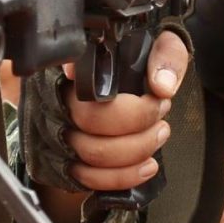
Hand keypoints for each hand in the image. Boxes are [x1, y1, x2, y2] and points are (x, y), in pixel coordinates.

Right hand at [59, 32, 190, 194]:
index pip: (89, 87)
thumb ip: (164, 55)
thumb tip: (162, 86)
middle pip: (91, 122)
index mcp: (77, 69)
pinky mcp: (66, 159)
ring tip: (159, 135)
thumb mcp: (156, 44)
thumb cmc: (137, 61)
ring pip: (91, 154)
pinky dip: (122, 177)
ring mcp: (59, 131)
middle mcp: (60, 100)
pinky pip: (88, 178)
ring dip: (136, 150)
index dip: (130, 104)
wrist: (124, 80)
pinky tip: (147, 167)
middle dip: (138, 125)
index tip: (158, 99)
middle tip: (161, 114)